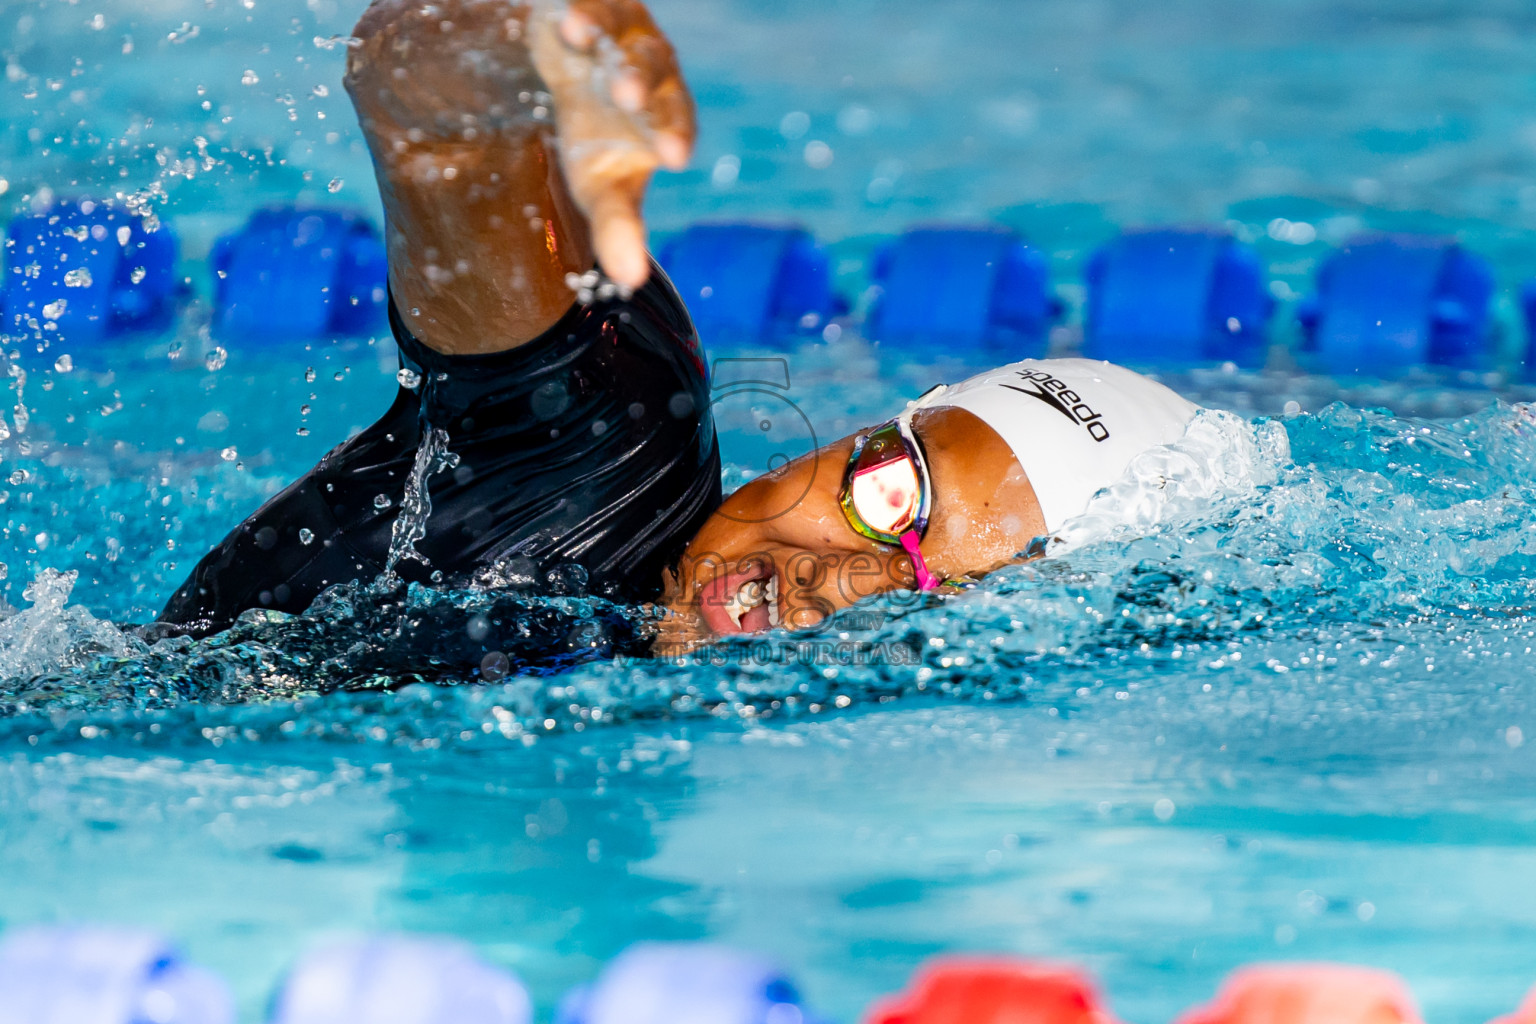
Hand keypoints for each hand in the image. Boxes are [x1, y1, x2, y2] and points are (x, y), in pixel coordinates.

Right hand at [527, 0, 695, 289]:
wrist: (565, 70)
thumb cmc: (598, 135)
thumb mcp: (602, 185)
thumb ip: (618, 228)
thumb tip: (628, 280)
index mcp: (663, 114)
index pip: (676, 124)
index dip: (673, 135)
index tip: (672, 156)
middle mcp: (651, 70)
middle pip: (655, 73)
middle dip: (643, 84)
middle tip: (631, 100)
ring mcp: (621, 34)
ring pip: (624, 39)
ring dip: (612, 49)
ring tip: (594, 56)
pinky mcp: (587, 8)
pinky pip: (589, 7)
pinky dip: (581, 14)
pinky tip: (569, 26)